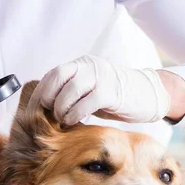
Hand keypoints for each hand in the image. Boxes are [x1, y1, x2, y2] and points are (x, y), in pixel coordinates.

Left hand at [38, 55, 171, 125]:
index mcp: (81, 64)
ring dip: (62, 109)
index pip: (53, 74)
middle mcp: (90, 66)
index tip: (37, 110)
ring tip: (64, 120)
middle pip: (57, 77)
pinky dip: (76, 114)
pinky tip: (76, 121)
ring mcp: (101, 77)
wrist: (147, 95)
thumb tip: (44, 108)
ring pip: (70, 91)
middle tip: (50, 114)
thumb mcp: (88, 90)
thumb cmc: (114, 97)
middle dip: (48, 99)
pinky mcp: (112, 92)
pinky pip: (86, 103)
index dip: (41, 92)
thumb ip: (70, 92)